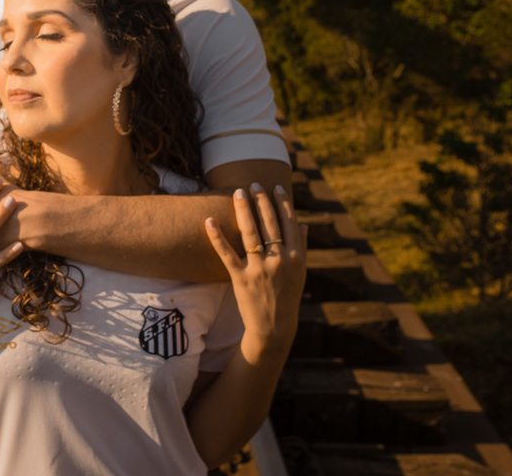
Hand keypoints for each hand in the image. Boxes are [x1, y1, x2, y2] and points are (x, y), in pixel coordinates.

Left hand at [204, 183, 306, 359]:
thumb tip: (302, 225)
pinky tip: (209, 220)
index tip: (274, 186)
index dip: (281, 202)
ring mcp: (259, 269)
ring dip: (243, 210)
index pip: (289, 223)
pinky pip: (227, 254)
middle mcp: (279, 261)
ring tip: (237, 192)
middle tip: (252, 183)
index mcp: (296, 257)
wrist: (274, 327)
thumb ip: (301, 249)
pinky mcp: (241, 278)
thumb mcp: (300, 274)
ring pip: (250, 233)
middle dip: (261, 200)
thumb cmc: (287, 297)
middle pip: (269, 224)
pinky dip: (217, 237)